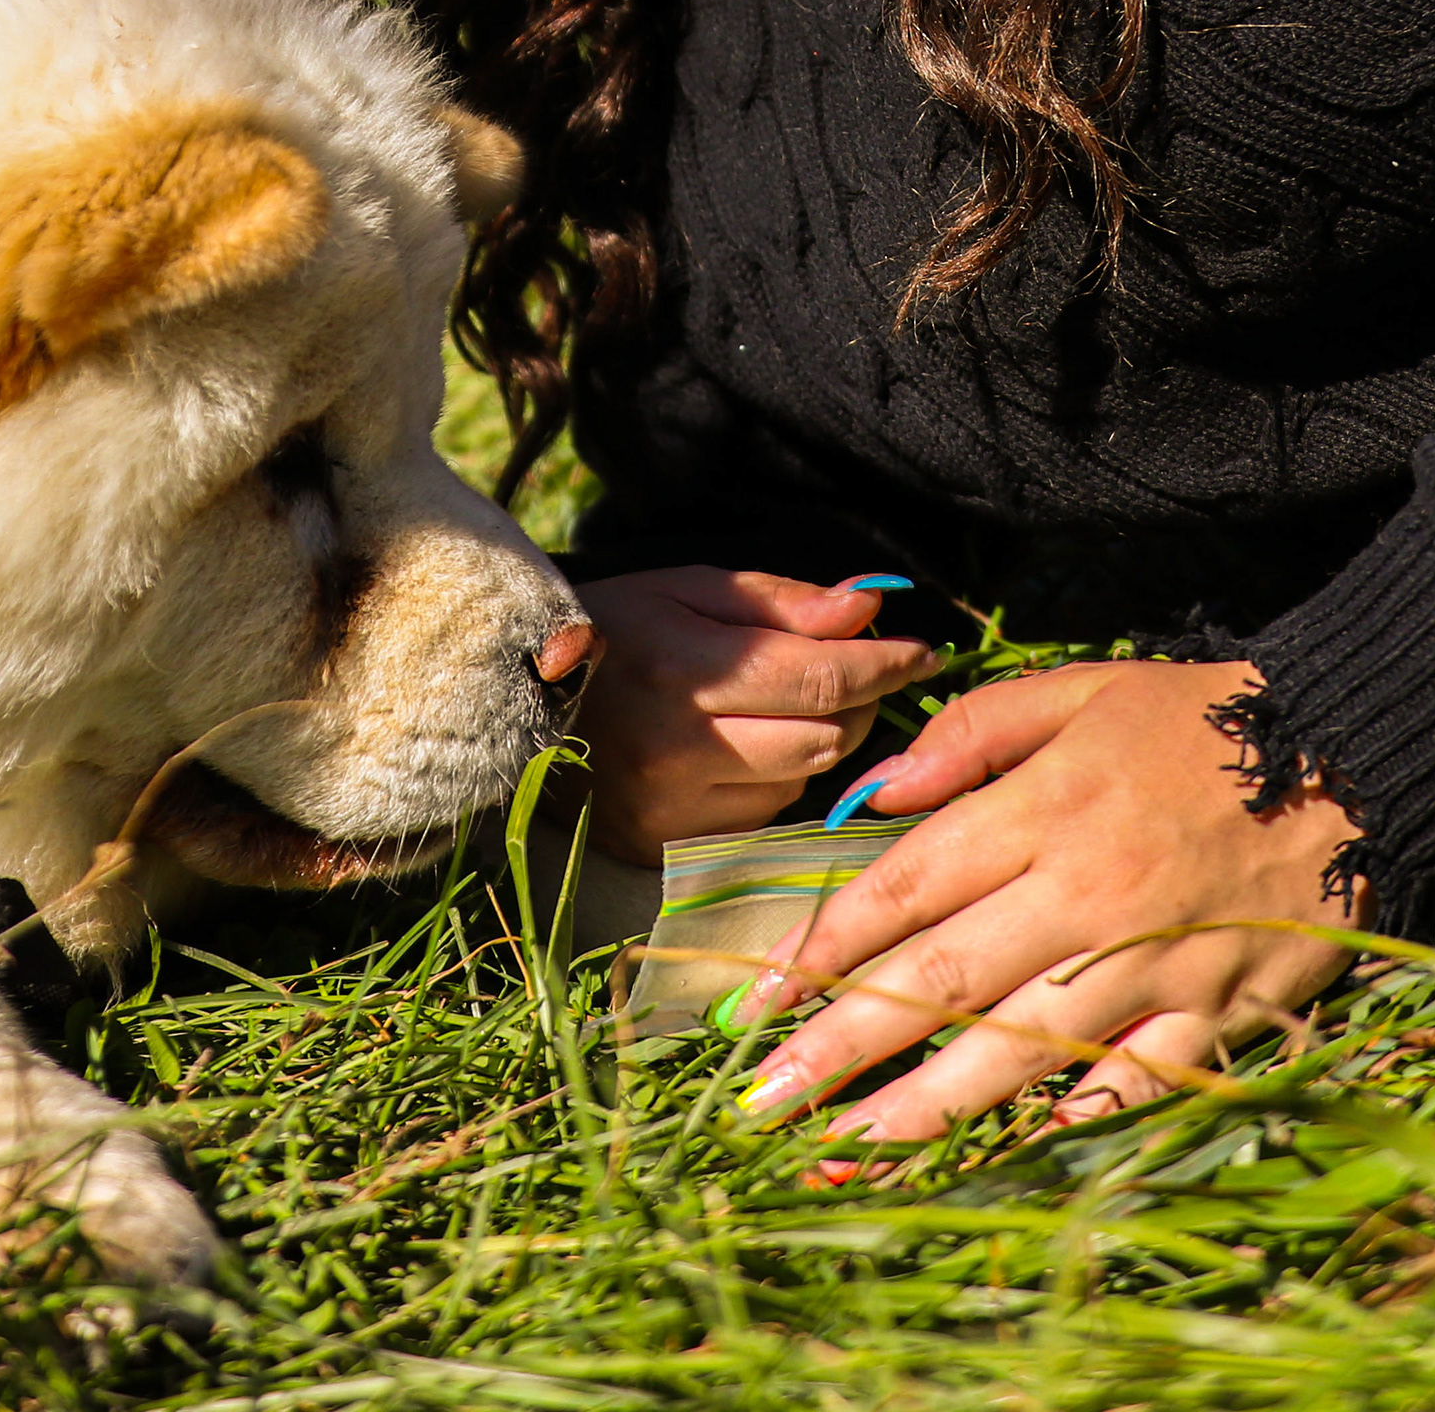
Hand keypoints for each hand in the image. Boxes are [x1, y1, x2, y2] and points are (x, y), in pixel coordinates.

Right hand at [570, 568, 937, 860]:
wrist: (511, 700)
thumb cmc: (612, 629)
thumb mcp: (689, 590)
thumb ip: (780, 603)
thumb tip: (866, 612)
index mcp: (684, 671)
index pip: (820, 680)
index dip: (885, 664)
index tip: (923, 651)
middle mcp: (678, 750)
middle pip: (825, 739)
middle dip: (861, 703)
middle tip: (860, 673)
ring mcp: (669, 808)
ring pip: (800, 781)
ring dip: (818, 743)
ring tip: (790, 706)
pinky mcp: (663, 845)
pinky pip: (761, 816)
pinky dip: (775, 780)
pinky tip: (745, 749)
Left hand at [728, 659, 1364, 1140]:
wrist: (1358, 751)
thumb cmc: (1201, 722)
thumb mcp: (1082, 691)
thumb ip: (973, 735)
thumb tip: (873, 790)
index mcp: (1043, 808)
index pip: (905, 887)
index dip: (822, 947)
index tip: (755, 999)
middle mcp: (1085, 892)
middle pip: (940, 979)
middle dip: (840, 1047)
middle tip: (757, 1102)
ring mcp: (1153, 961)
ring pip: (1018, 1049)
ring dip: (923, 1108)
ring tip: (843, 1151)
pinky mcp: (1218, 1010)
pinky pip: (1134, 1082)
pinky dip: (1070, 1124)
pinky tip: (1002, 1165)